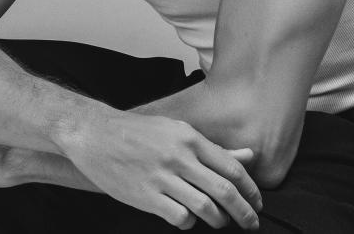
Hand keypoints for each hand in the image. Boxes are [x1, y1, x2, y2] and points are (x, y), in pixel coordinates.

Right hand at [58, 108, 261, 229]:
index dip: (250, 189)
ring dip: (219, 221)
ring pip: (205, 208)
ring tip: (221, 222)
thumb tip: (248, 156)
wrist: (95, 134)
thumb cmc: (138, 132)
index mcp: (189, 137)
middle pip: (224, 190)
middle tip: (252, 223)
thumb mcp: (176, 130)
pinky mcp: (147, 196)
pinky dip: (189, 222)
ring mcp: (162, 177)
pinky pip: (180, 218)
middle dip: (244, 212)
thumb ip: (212, 148)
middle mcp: (179, 156)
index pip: (231, 167)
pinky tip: (187, 218)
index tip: (257, 202)